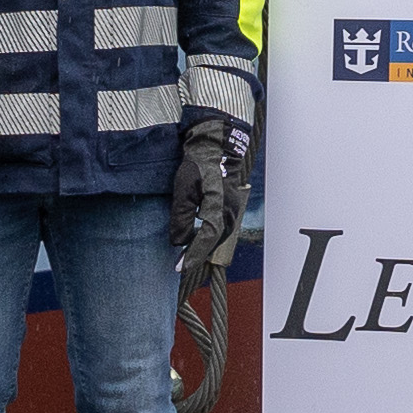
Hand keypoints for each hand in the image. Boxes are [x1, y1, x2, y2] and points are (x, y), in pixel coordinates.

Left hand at [165, 115, 252, 285]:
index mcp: (219, 208)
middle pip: (215, 242)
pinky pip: (222, 227)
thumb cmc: (200, 163)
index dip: (193, 255)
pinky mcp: (232, 205)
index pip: (206, 239)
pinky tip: (200, 238)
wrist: (216, 145)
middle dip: (199, 255)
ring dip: (205, 247)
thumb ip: (181, 217)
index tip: (180, 268)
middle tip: (182, 265)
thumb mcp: (184, 189)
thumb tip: (179, 241)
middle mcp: (231, 211)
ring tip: (189, 255)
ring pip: (220, 236)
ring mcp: (234, 209)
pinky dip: (211, 237)